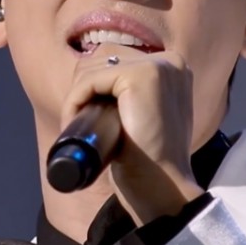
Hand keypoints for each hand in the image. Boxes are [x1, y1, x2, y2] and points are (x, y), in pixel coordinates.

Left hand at [62, 43, 204, 224]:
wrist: (161, 185)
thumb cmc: (148, 159)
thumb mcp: (143, 117)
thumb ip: (132, 97)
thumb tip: (96, 88)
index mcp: (171, 68)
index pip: (115, 62)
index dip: (92, 87)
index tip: (84, 116)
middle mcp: (169, 61)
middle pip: (101, 59)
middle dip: (83, 89)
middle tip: (78, 123)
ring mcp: (157, 66)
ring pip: (92, 68)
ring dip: (76, 96)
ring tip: (76, 125)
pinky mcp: (141, 75)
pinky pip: (89, 80)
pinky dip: (74, 100)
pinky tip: (74, 121)